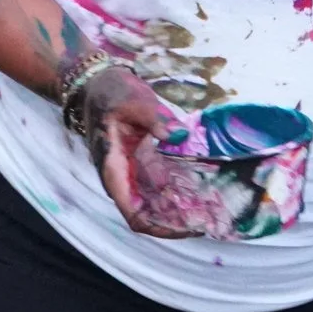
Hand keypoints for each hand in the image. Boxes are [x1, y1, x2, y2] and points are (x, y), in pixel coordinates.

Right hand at [77, 65, 198, 238]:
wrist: (99, 84)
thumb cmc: (111, 92)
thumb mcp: (133, 100)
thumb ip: (156, 118)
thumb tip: (179, 135)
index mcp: (114, 169)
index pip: (134, 213)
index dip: (160, 228)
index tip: (189, 227)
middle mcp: (123, 178)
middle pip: (150, 215)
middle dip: (178, 221)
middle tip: (212, 219)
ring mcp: (135, 172)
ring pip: (158, 204)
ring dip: (182, 209)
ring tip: (214, 209)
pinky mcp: (144, 164)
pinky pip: (163, 186)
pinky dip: (182, 191)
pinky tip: (206, 190)